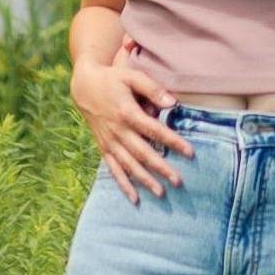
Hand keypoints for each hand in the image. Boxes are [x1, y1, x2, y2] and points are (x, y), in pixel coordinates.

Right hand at [70, 56, 190, 199]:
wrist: (84, 87)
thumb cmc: (113, 79)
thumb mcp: (132, 76)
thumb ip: (152, 89)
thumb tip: (172, 103)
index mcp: (127, 113)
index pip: (155, 131)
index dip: (173, 142)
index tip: (190, 153)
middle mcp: (118, 131)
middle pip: (143, 153)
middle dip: (161, 168)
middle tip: (179, 182)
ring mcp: (109, 142)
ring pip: (129, 165)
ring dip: (145, 180)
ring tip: (161, 193)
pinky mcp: (103, 148)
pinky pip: (113, 169)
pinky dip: (123, 185)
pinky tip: (134, 198)